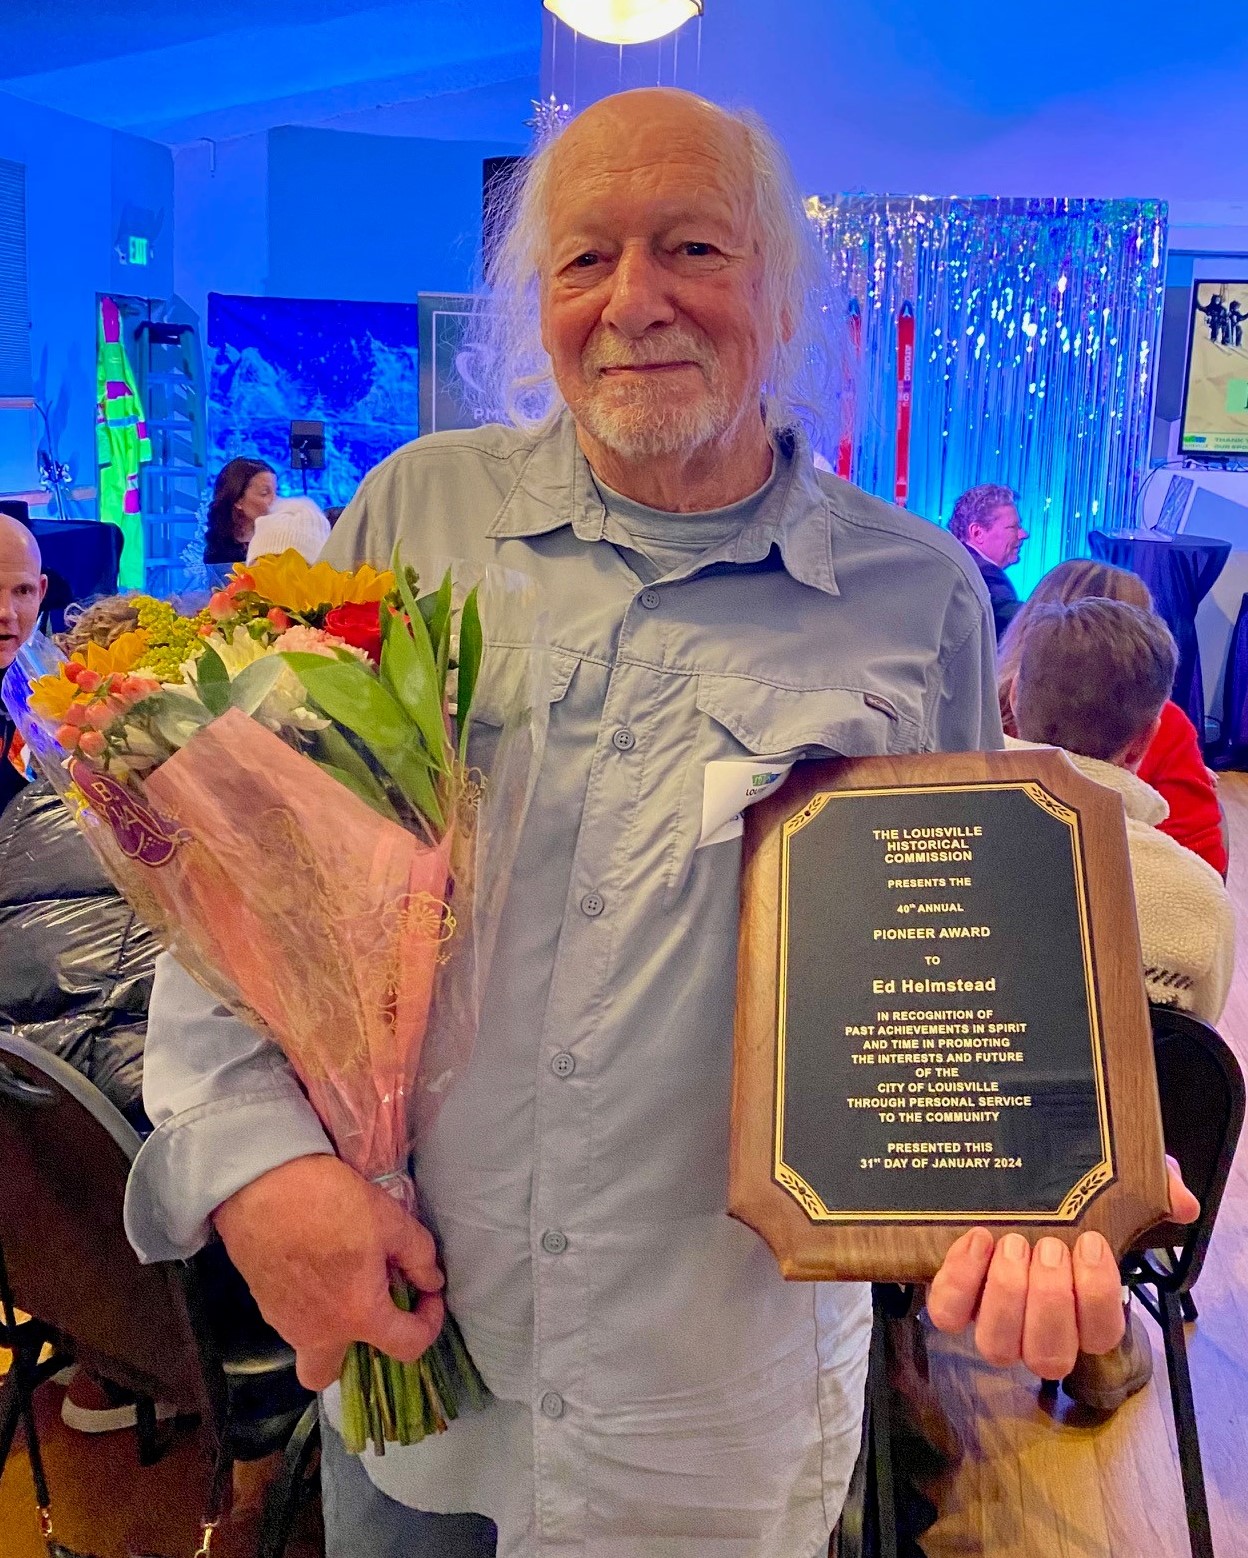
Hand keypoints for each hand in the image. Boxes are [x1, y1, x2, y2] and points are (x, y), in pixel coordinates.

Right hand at [212, 1154, 444, 1390]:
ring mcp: (283, 1322)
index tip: (428, 1294)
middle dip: (355, 1354)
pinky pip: (291, 1320)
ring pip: (309, 1346)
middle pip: (333, 1374)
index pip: (407, 1348)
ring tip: (344, 1280)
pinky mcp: (262, 1301)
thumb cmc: (331, 1202)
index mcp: (358, 1316)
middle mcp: (318, 1333)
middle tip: (370, 1310)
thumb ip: (419, 1256)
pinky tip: (316, 1267)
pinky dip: (308, 1306)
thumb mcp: (390, 1220)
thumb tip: (431, 1281)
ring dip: (331, 1327)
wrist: (262, 1186)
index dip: (429, 1324)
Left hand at [926, 1155, 1197, 1379]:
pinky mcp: (952, 1301)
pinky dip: (962, 1280)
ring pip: (999, 1346)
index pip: (1101, 1336)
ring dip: (1009, 1295)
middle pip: (1050, 1354)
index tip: (1090, 1243)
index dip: (1097, 1296)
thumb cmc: (1068, 1193)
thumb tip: (1179, 1201)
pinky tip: (976, 1240)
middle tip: (1048, 1246)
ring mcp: (993, 1321)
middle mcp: (1039, 1329)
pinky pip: (949, 1313)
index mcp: (1083, 1312)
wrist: (1005, 1174)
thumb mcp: (1116, 1184)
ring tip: (1013, 1243)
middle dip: (1051, 1300)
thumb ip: (1154, 1190)